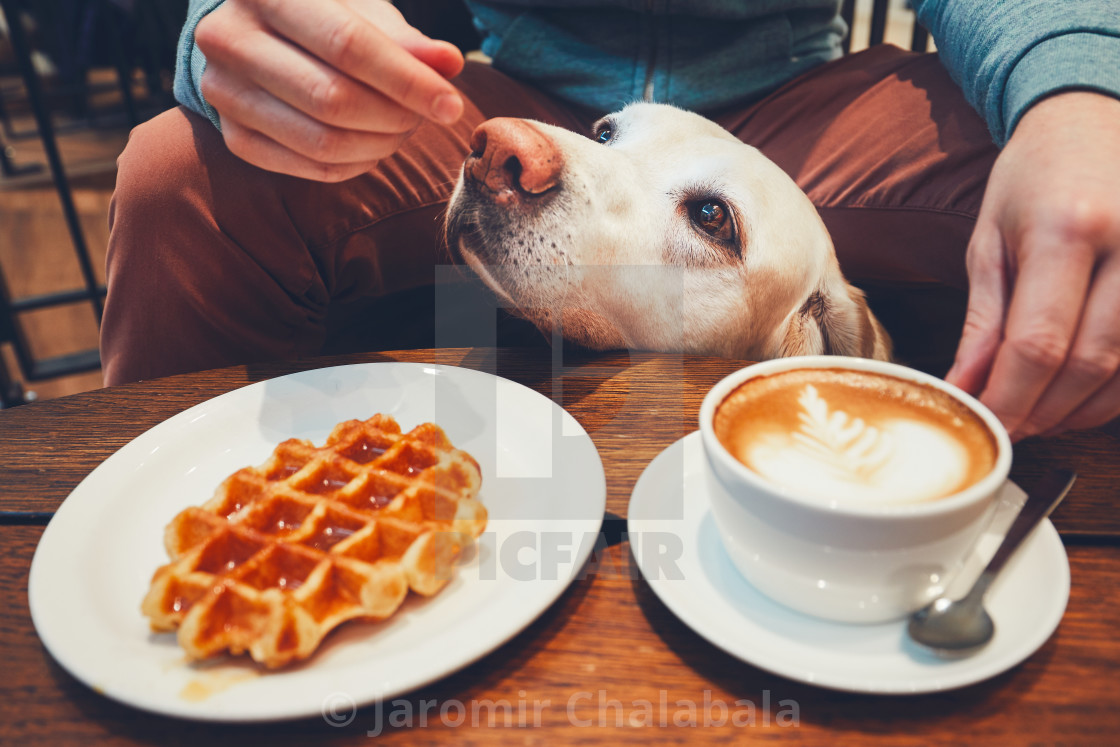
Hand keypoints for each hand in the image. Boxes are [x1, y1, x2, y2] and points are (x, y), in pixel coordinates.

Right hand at [194, 0, 464, 180]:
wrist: (250, 31)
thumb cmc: (320, 14)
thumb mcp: (361, 11)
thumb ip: (404, 39)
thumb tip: (449, 63)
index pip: (347, 46)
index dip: (406, 81)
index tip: (451, 105)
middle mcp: (230, 39)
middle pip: (333, 100)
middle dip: (395, 117)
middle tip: (425, 116)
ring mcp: (224, 92)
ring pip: (321, 142)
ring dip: (379, 145)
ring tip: (403, 129)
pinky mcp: (233, 136)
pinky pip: (309, 167)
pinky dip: (355, 165)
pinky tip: (374, 146)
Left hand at [947, 92, 1119, 439]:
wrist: (1094, 119)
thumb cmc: (1034, 178)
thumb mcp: (990, 241)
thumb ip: (983, 321)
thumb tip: (965, 388)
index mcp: (1067, 230)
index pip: (1038, 342)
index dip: (1011, 398)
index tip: (986, 424)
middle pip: (1088, 362)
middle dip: (1044, 410)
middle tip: (1010, 429)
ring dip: (1081, 409)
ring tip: (1040, 417)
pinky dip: (1116, 389)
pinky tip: (1082, 397)